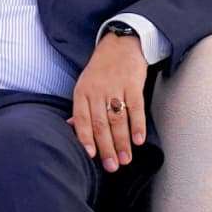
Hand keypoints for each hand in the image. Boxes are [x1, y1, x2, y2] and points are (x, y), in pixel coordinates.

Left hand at [70, 33, 149, 171]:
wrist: (121, 44)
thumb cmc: (101, 71)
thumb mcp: (85, 86)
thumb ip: (82, 109)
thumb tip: (72, 130)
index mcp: (82, 92)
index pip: (82, 119)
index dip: (85, 138)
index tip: (91, 156)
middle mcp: (97, 90)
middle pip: (101, 123)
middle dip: (107, 147)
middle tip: (112, 167)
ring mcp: (115, 86)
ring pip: (118, 119)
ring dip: (122, 142)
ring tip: (126, 160)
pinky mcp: (133, 83)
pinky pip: (136, 107)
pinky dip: (138, 125)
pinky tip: (139, 141)